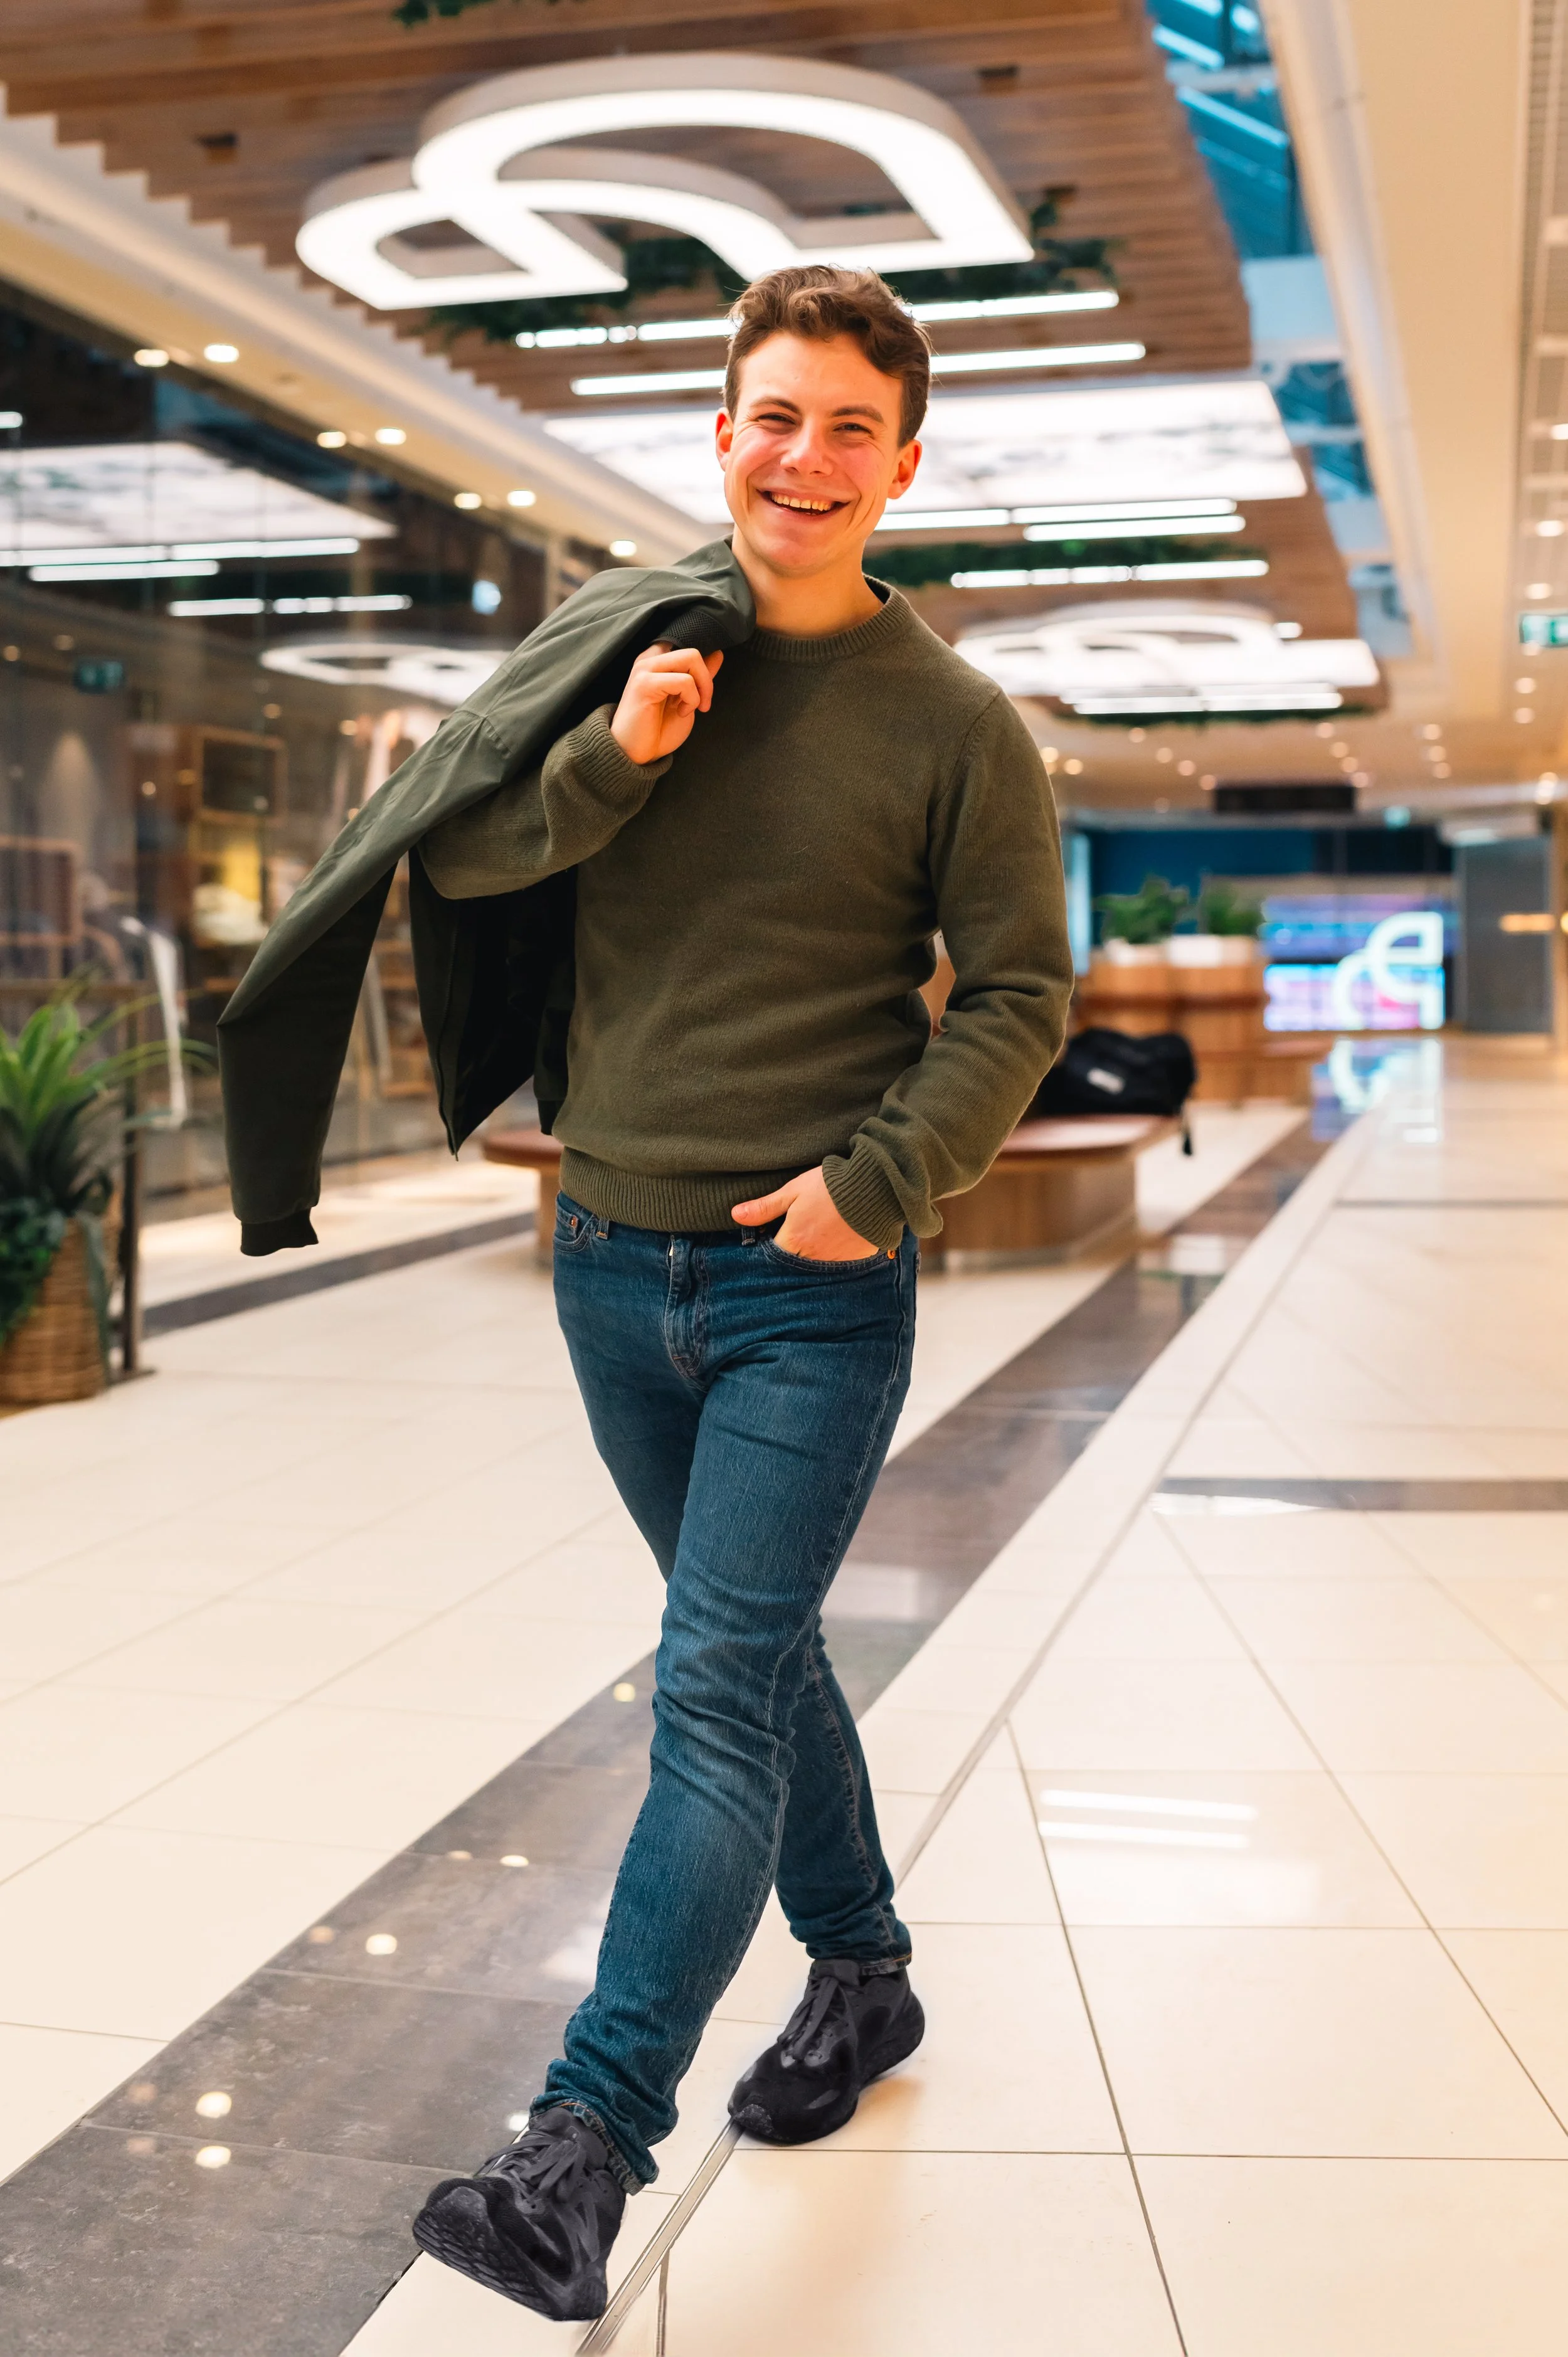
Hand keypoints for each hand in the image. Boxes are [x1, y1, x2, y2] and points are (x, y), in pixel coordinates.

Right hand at [610, 642, 723, 764]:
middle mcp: (650, 659)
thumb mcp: (687, 699)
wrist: (636, 754)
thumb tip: (717, 654)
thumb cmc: (657, 729)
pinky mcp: (645, 683)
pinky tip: (681, 712)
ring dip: (701, 689)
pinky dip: (691, 699)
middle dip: (707, 680)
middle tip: (703, 704)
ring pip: (691, 658)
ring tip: (689, 709)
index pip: (689, 645)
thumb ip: (699, 677)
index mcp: (658, 660)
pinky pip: (684, 681)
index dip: (705, 667)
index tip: (703, 692)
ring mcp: (645, 669)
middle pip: (694, 651)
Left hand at [731, 1166, 881, 1260]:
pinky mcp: (856, 1259)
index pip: (773, 1254)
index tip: (773, 1234)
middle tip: (799, 1233)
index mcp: (794, 1241)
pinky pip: (840, 1263)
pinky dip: (836, 1254)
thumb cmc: (831, 1186)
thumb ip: (765, 1207)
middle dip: (792, 1252)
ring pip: (817, 1265)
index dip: (771, 1244)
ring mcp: (836, 1261)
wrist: (875, 1187)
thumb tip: (736, 1215)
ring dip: (814, 1254)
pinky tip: (839, 1239)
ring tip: (819, 1234)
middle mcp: (813, 1257)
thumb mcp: (794, 1191)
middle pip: (794, 1262)